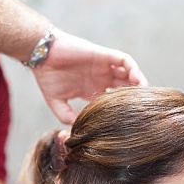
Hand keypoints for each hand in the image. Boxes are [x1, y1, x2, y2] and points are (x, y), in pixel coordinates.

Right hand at [33, 29, 147, 122]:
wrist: (40, 55)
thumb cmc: (47, 76)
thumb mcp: (56, 101)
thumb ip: (65, 115)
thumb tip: (75, 127)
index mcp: (93, 90)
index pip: (115, 100)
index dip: (124, 108)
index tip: (131, 119)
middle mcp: (102, 79)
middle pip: (126, 88)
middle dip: (136, 96)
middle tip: (143, 107)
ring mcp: (104, 67)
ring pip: (129, 74)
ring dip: (139, 82)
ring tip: (143, 93)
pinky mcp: (104, 56)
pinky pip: (124, 60)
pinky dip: (133, 68)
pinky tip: (136, 79)